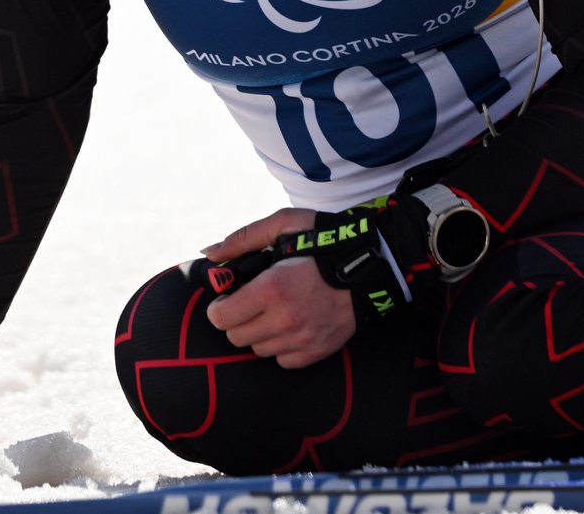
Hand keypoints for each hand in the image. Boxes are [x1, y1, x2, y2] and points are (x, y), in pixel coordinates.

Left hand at [202, 207, 356, 368]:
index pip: (221, 317)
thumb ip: (244, 238)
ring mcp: (302, 338)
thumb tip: (210, 253)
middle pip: (236, 337)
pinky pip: (283, 360)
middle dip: (237, 319)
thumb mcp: (286, 224)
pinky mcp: (317, 350)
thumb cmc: (327, 241)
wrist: (373, 264)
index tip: (229, 298)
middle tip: (252, 303)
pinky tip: (291, 326)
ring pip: (258, 349)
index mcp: (272, 289)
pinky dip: (282, 346)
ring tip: (275, 312)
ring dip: (260, 333)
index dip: (220, 306)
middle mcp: (284, 319)